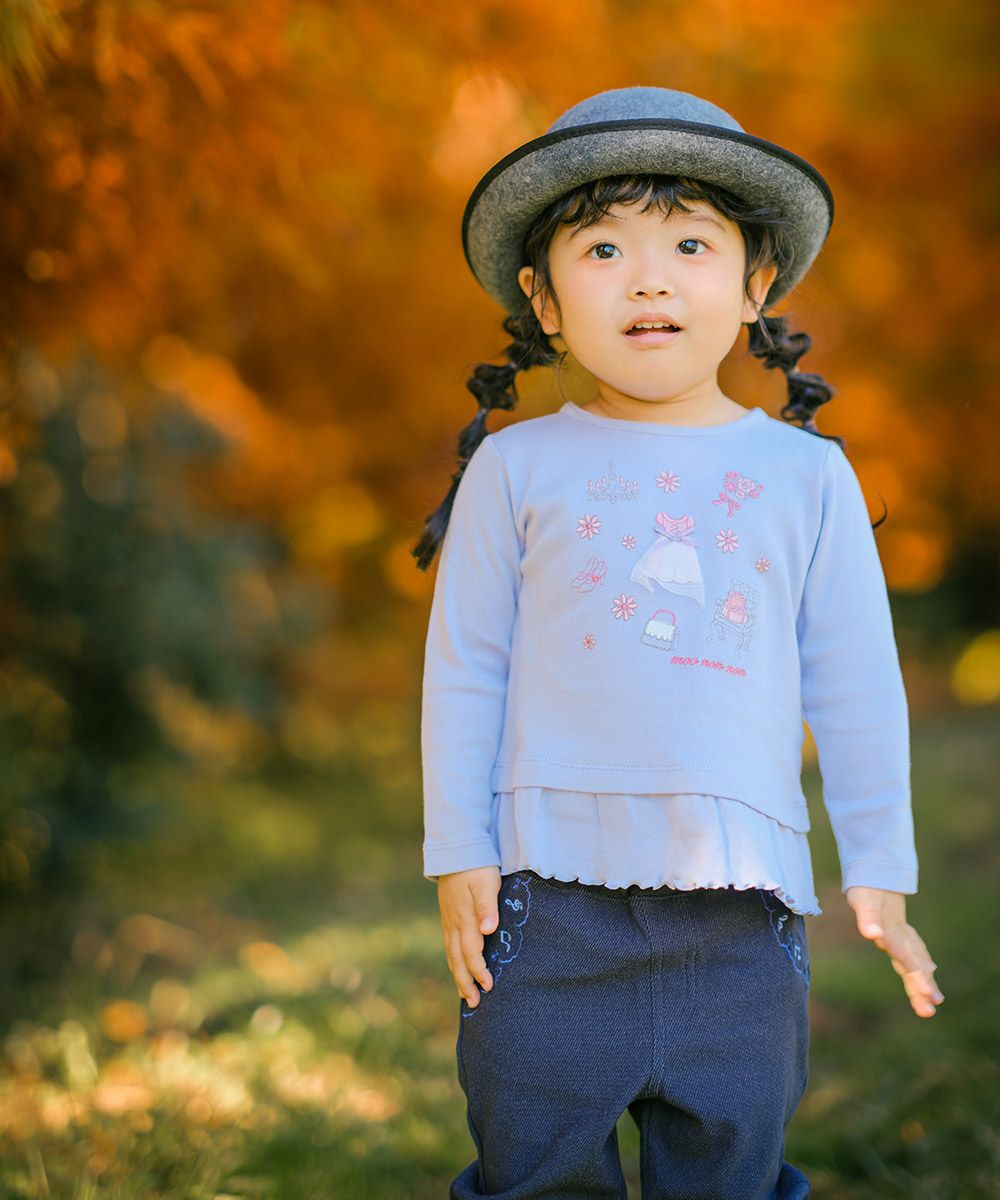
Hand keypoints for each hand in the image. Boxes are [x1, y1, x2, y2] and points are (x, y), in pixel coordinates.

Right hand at [437, 865, 501, 1008]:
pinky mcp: (448, 917)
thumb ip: (487, 907)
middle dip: (466, 982)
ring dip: (458, 975)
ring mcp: (449, 921)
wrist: (455, 850)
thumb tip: (488, 930)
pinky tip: (457, 967)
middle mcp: (454, 924)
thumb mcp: (487, 883)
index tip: (489, 986)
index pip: (471, 952)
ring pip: (451, 954)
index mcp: (465, 918)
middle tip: (475, 1004)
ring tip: (465, 995)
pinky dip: (453, 961)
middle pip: (458, 959)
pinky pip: (449, 945)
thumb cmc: (476, 866)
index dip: (480, 971)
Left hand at [845, 886, 943, 1017]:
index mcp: (893, 933)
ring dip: (925, 979)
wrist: (876, 871)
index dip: (917, 976)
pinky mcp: (899, 932)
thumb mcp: (863, 901)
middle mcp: (901, 936)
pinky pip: (914, 952)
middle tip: (930, 1010)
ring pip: (917, 960)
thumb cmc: (866, 889)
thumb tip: (873, 935)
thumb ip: (868, 919)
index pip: (907, 959)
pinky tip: (930, 971)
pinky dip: (922, 964)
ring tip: (935, 1000)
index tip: (926, 994)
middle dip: (922, 986)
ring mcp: (903, 935)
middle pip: (914, 965)